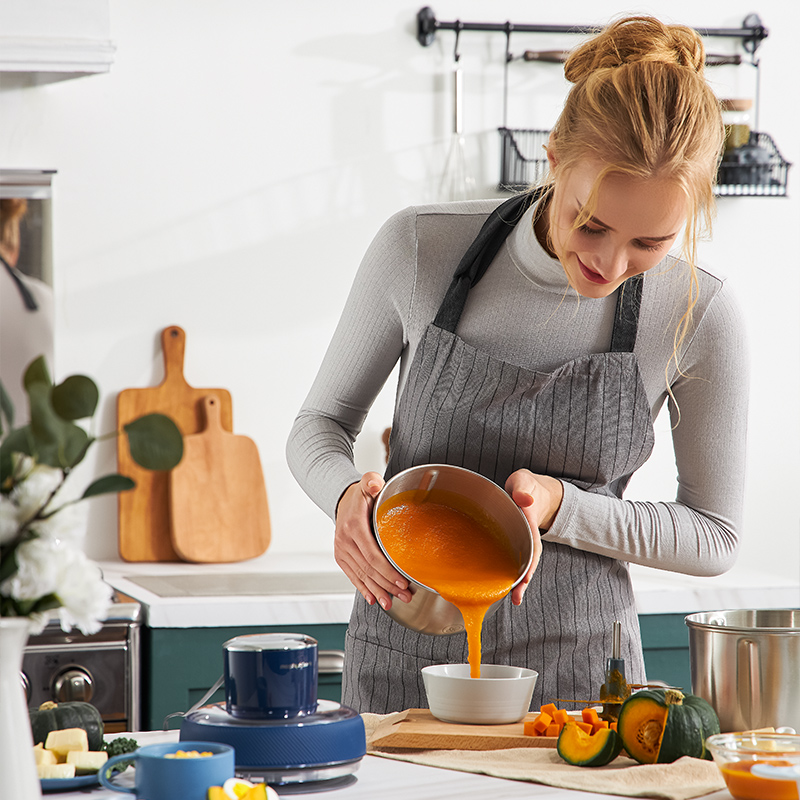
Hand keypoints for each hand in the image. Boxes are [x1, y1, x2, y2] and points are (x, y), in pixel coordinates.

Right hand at [334, 471, 411, 609]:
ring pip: (361, 575)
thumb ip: (371, 482)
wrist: (341, 499)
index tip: (402, 581)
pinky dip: (363, 588)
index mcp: (353, 526)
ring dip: (377, 591)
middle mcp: (345, 541)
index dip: (387, 571)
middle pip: (368, 569)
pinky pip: (352, 575)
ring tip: (392, 602)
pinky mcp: (341, 557)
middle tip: (405, 595)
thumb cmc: (360, 494)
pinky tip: (373, 599)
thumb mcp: (367, 482)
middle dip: (387, 585)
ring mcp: (342, 550)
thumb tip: (374, 485)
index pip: (372, 555)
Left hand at [504, 470, 562, 604]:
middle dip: (523, 581)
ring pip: (519, 564)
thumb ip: (523, 488)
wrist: (527, 489)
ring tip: (512, 600)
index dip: (529, 564)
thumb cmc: (524, 485)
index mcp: (530, 523)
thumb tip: (525, 500)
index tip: (525, 579)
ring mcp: (519, 541)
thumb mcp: (523, 481)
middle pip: (528, 562)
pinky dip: (505, 573)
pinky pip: (509, 560)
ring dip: (515, 582)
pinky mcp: (510, 543)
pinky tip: (497, 585)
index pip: (533, 546)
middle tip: (516, 599)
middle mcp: (527, 536)